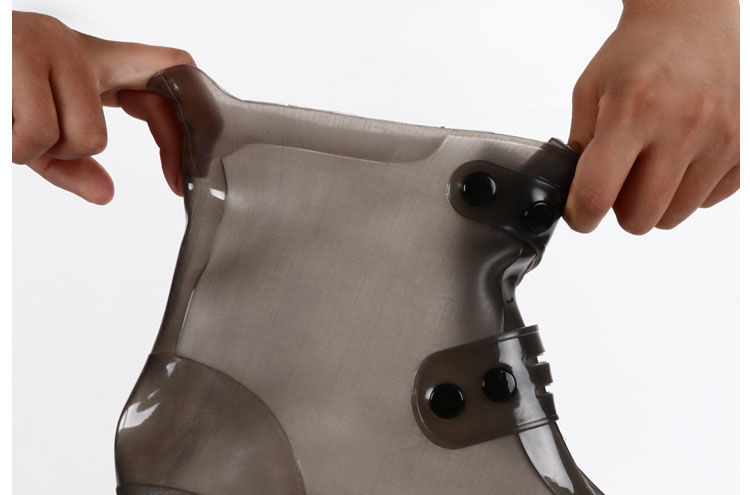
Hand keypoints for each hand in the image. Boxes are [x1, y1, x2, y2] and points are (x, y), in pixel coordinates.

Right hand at [12, 11, 193, 203]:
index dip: (183, 128)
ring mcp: (43, 44)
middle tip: (45, 142)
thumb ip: (69, 161)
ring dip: (35, 150)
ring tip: (6, 123)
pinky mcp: (12, 53)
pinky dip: (11, 146)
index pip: (172, 71)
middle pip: (117, 121)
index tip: (176, 176)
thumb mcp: (33, 125)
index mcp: (91, 58)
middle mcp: (74, 44)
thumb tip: (105, 194)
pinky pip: (33, 134)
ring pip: (77, 137)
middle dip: (73, 149)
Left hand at [565, 0, 738, 233]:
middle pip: (639, 217)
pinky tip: (681, 157)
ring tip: (651, 164)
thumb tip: (576, 196)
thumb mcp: (589, 91)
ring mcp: (722, 138)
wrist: (692, 19)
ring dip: (655, 201)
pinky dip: (688, 190)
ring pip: (673, 216)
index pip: (598, 193)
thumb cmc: (638, 53)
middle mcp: (683, 125)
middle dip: (620, 208)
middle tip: (618, 181)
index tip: (580, 214)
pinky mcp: (747, 146)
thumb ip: (580, 147)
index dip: (582, 216)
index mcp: (634, 110)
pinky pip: (707, 202)